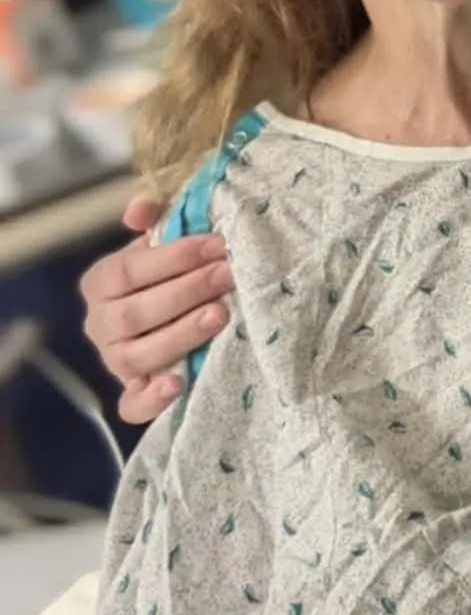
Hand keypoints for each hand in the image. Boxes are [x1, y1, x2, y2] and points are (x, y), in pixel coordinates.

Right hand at [80, 194, 231, 422]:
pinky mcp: (133, 393)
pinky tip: (178, 384)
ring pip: (138, 355)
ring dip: (181, 335)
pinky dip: (153, 398)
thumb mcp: (164, 241)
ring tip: (221, 314)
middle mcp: (99, 324)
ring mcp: (115, 361)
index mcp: (102, 282)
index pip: (129, 270)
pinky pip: (132, 405)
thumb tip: (140, 209)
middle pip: (135, 313)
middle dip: (187, 291)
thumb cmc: (172, 270)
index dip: (174, 257)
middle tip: (227, 275)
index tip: (217, 244)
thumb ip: (157, 219)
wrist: (177, 310)